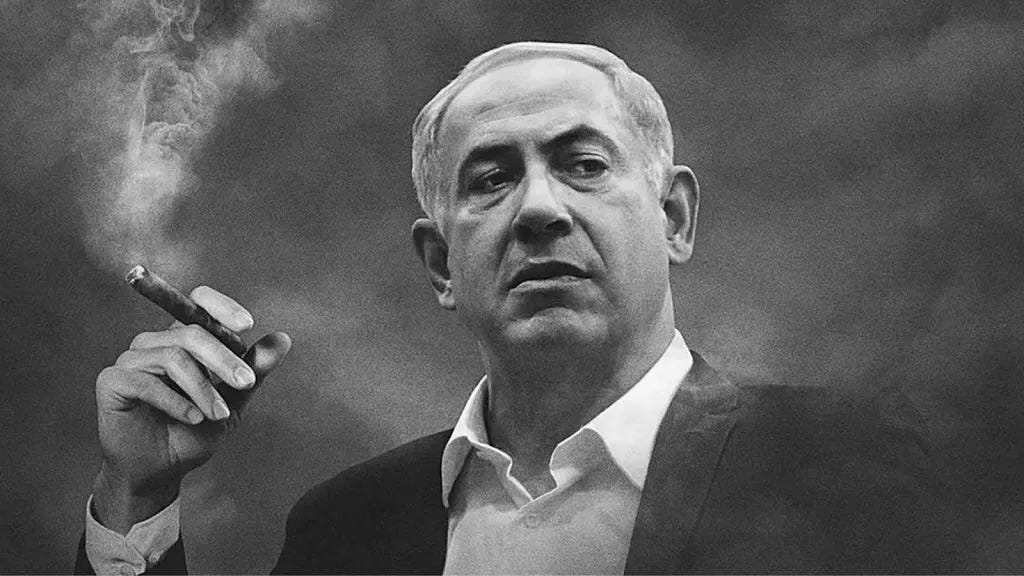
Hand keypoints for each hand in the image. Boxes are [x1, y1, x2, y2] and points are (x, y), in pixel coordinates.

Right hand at [92, 286, 290, 532]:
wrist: (160, 472)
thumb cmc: (193, 433)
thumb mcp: (232, 402)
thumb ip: (254, 371)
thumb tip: (283, 338)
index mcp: (182, 340)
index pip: (197, 302)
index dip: (221, 306)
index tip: (247, 324)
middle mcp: (155, 343)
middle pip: (192, 333)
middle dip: (224, 359)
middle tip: (247, 383)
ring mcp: (131, 360)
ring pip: (174, 358)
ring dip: (204, 389)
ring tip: (219, 415)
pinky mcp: (112, 381)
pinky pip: (147, 383)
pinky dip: (176, 402)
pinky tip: (193, 419)